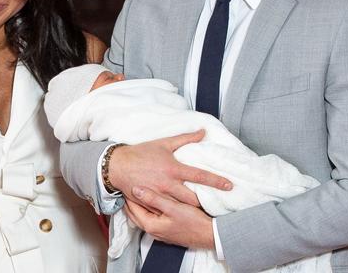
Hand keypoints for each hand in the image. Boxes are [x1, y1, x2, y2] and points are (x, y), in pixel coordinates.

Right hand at [109, 130, 231, 207]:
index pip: (200, 176)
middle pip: (193, 199)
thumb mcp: (164, 143)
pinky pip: (165, 211)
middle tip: (215, 205)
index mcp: (173, 169)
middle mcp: (168, 184)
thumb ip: (185, 139)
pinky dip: (174, 213)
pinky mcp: (151, 203)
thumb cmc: (142, 153)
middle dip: (204, 204)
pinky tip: (181, 215)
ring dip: (191, 211)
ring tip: (202, 212)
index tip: (229, 185)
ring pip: (180, 208)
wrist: (118, 165)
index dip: (216, 181)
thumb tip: (203, 131)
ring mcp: (159, 196)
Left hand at [125, 187, 214, 249]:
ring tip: (138, 191)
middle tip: (128, 186)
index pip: (132, 208)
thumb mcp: (172, 208)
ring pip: (143, 215)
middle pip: (135, 213)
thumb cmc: (192, 222)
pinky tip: (153, 201)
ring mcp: (160, 231)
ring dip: (140, 205)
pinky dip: (149, 209)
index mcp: (151, 225)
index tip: (126, 182)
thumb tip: (136, 190)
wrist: (209, 235)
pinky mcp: (167, 229)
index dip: (129, 195)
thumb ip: (153, 199)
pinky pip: (152, 217)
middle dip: (131, 201)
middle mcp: (153, 230)